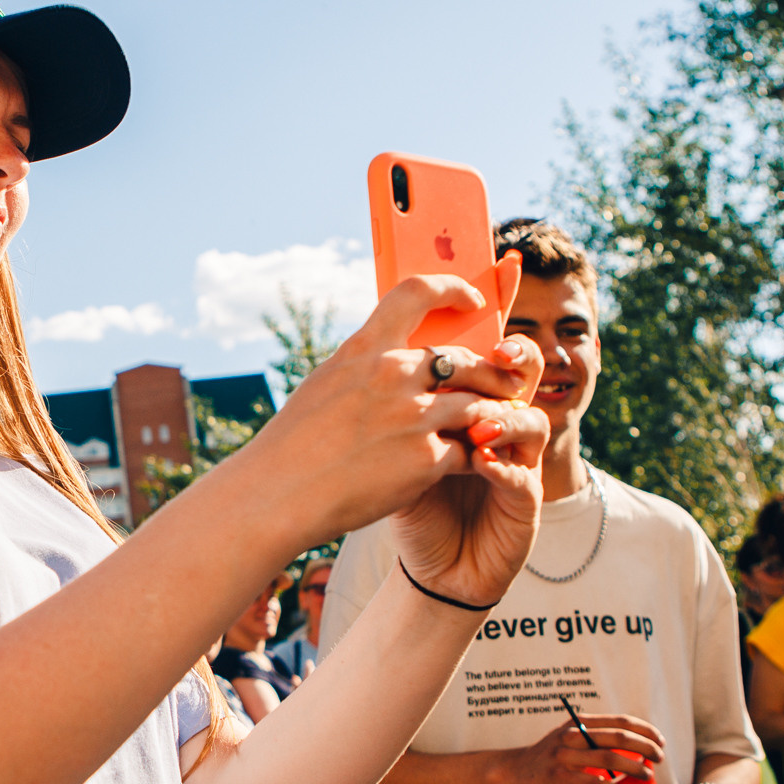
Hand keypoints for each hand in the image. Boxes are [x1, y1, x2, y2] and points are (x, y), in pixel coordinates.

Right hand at [234, 277, 545, 594]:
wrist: (279, 495)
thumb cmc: (295, 445)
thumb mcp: (326, 385)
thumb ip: (365, 368)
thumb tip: (393, 357)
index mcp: (364, 348)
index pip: (418, 292)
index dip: (453, 288)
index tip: (473, 298)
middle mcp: (392, 373)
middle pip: (465, 359)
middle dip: (491, 374)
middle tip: (504, 384)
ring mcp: (413, 415)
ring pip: (478, 404)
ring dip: (489, 416)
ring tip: (492, 427)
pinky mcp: (426, 459)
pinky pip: (469, 450)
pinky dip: (472, 457)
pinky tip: (466, 465)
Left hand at [388, 333, 552, 608]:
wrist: (426, 565)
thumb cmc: (409, 502)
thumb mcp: (391, 448)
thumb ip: (390, 408)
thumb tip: (368, 355)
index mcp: (470, 405)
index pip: (488, 356)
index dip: (487, 331)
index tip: (477, 307)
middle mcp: (502, 427)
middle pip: (524, 377)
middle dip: (515, 361)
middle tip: (496, 356)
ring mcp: (518, 463)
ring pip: (533, 423)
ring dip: (505, 419)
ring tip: (475, 426)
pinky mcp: (525, 504)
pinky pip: (524, 478)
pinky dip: (502, 467)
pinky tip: (481, 462)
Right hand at [496, 716, 665, 783]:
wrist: (513, 772)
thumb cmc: (549, 758)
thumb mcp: (570, 739)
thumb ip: (594, 737)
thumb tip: (630, 743)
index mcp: (579, 723)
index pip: (619, 721)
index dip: (644, 729)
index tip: (660, 741)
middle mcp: (572, 735)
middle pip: (618, 737)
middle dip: (645, 747)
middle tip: (660, 758)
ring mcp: (564, 755)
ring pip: (608, 759)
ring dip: (633, 768)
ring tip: (647, 776)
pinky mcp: (558, 776)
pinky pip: (591, 782)